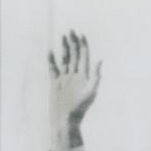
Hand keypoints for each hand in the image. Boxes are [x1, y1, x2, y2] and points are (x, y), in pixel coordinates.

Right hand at [48, 30, 101, 146]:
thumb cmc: (80, 108)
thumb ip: (95, 76)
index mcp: (84, 76)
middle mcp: (75, 76)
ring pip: (64, 60)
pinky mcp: (55, 84)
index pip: (84, 57)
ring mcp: (65, 79)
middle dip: (73, 43)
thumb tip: (100, 60)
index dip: (83, 45)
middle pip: (74, 56)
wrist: (65, 120)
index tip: (82, 34)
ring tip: (63, 36)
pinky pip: (53, 69)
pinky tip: (50, 51)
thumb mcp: (91, 91)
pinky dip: (51, 60)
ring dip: (64, 48)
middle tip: (71, 30)